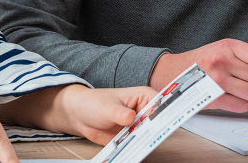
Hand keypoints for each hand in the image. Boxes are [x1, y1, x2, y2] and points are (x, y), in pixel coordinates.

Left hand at [0, 84, 157, 144]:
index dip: (168, 111)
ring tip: (141, 144)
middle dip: (157, 130)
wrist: (78, 115)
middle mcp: (144, 110)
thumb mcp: (106, 107)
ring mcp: (139, 124)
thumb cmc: (92, 103)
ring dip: (148, 141)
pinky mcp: (132, 136)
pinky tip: (135, 150)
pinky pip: (140, 144)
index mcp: (143, 96)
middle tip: (152, 136)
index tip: (167, 121)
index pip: (162, 103)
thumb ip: (119, 113)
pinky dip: (138, 148)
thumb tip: (130, 117)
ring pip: (151, 135)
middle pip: (160, 122)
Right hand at [150, 39, 247, 112]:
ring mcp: (217, 81)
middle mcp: (222, 62)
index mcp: (228, 46)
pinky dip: (242, 103)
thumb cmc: (203, 60)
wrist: (174, 72)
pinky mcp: (213, 98)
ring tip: (241, 88)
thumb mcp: (227, 48)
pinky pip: (243, 106)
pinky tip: (232, 96)